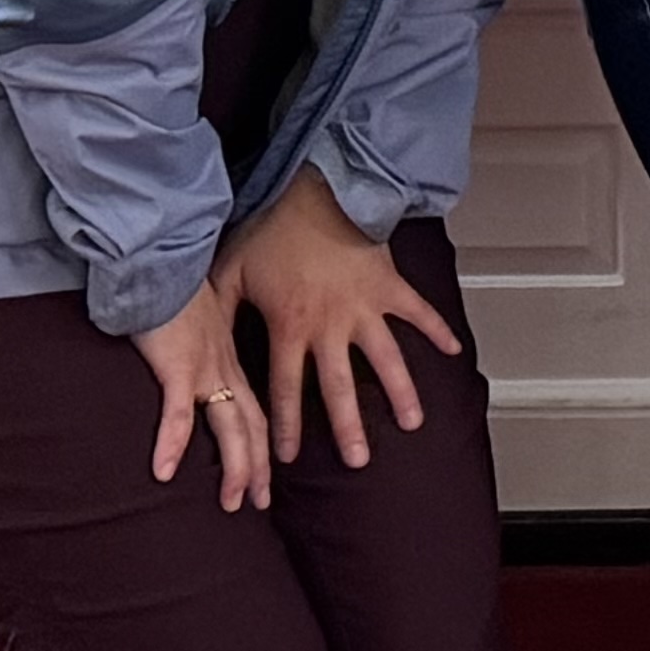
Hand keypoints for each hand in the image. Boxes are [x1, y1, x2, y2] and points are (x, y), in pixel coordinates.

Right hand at [131, 270, 270, 510]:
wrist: (162, 263)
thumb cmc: (174, 293)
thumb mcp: (197, 327)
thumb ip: (200, 350)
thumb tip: (193, 371)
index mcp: (228, 363)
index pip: (254, 412)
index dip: (262, 445)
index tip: (265, 478)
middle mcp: (224, 371)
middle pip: (250, 427)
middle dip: (256, 468)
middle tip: (258, 503)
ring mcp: (204, 370)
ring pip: (228, 427)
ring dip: (233, 467)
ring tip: (232, 502)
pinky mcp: (177, 367)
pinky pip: (177, 413)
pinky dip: (173, 444)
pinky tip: (164, 474)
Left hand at [223, 174, 462, 470]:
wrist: (318, 188)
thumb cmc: (271, 228)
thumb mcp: (229, 272)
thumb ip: (217, 311)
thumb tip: (197, 342)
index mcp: (289, 326)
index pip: (285, 388)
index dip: (285, 426)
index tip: (286, 458)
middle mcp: (330, 325)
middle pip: (339, 386)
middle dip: (348, 427)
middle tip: (358, 461)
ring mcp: (365, 306)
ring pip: (386, 358)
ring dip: (401, 392)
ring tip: (412, 423)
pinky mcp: (389, 285)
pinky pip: (418, 312)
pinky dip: (437, 331)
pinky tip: (452, 352)